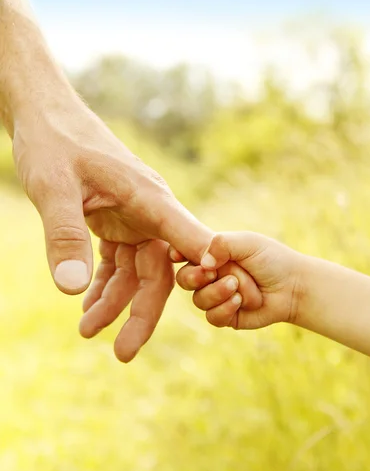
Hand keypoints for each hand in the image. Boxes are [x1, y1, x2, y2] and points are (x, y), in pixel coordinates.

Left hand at [12, 96, 260, 359]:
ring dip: (114, 302)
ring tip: (87, 331)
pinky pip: (116, 261)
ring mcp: (133, 217)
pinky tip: (87, 304)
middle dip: (142, 313)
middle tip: (122, 353)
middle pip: (159, 270)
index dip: (204, 268)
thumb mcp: (53, 189)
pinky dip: (103, 283)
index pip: (187, 238)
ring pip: (136, 271)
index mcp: (148, 197)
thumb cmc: (53, 142)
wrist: (45, 117)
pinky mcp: (114, 221)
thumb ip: (65, 236)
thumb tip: (72, 290)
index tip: (223, 295)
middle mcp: (149, 211)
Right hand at [174, 231, 303, 328]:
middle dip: (195, 277)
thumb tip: (202, 263)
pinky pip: (212, 317)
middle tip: (211, 273)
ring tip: (237, 286)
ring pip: (198, 300)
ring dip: (217, 293)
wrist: (292, 286)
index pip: (184, 253)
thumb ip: (221, 244)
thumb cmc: (271, 259)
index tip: (178, 256)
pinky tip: (239, 301)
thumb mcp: (246, 243)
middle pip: (184, 279)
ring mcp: (216, 297)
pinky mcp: (226, 316)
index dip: (177, 255)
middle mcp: (210, 276)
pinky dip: (225, 309)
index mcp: (212, 254)